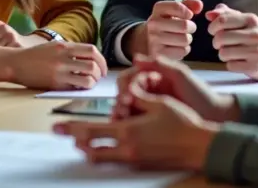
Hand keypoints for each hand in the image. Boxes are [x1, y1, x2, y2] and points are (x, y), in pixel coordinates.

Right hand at [9, 41, 107, 89]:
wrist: (15, 63)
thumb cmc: (35, 56)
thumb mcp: (53, 46)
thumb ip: (70, 50)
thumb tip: (90, 59)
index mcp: (64, 46)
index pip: (92, 50)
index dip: (101, 60)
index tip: (102, 68)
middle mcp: (63, 57)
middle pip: (93, 65)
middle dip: (100, 73)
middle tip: (98, 78)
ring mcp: (59, 71)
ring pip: (88, 78)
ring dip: (92, 82)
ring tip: (88, 84)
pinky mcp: (55, 84)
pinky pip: (76, 87)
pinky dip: (81, 88)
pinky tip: (77, 88)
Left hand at [54, 78, 218, 171]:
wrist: (201, 147)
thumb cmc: (182, 122)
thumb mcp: (158, 103)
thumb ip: (137, 98)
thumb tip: (125, 92)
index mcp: (128, 131)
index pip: (91, 132)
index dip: (72, 129)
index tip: (56, 127)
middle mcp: (128, 148)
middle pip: (92, 150)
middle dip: (76, 141)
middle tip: (63, 135)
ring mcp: (135, 159)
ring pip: (103, 158)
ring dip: (91, 149)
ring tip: (81, 141)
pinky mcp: (142, 164)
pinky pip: (118, 160)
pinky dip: (108, 153)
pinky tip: (106, 146)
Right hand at [112, 54, 236, 122]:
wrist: (217, 117)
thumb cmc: (201, 94)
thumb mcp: (181, 75)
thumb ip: (159, 64)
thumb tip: (135, 58)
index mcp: (154, 77)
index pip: (131, 77)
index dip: (126, 86)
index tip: (128, 96)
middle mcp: (149, 90)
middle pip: (126, 92)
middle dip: (121, 100)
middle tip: (122, 111)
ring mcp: (150, 106)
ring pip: (128, 107)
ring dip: (122, 112)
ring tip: (121, 121)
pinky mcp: (152, 121)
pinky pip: (136, 120)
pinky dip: (129, 123)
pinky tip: (127, 129)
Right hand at [129, 0, 203, 60]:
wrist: (147, 41)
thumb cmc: (166, 23)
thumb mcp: (174, 11)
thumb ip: (188, 4)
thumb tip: (199, 5)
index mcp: (158, 9)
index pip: (177, 6)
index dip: (188, 12)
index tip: (188, 15)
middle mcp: (153, 24)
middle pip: (185, 26)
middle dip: (191, 27)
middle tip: (187, 29)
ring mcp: (154, 40)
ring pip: (185, 39)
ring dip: (187, 39)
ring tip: (180, 38)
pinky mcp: (159, 54)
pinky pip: (182, 51)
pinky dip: (183, 50)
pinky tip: (176, 47)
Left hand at [206, 4, 257, 79]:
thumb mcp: (247, 21)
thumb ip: (228, 14)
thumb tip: (209, 14)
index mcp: (251, 20)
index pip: (222, 20)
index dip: (213, 26)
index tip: (213, 31)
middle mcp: (254, 35)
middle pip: (220, 37)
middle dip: (216, 42)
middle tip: (221, 44)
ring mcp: (255, 52)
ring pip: (223, 53)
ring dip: (223, 54)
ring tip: (230, 53)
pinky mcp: (255, 67)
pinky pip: (230, 66)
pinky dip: (230, 64)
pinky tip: (238, 61)